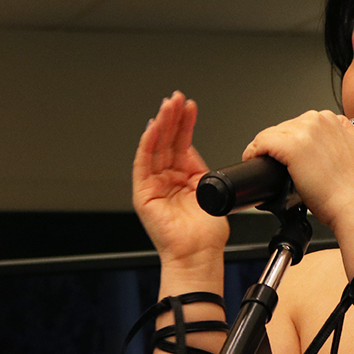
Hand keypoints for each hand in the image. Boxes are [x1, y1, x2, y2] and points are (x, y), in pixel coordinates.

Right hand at [133, 92, 228, 264]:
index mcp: (183, 179)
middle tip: (178, 99)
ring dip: (161, 124)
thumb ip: (200, 170)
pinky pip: (143, 162)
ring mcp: (154, 186)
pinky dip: (148, 142)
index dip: (185, 124)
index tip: (190, 107)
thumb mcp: (210, 191)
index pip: (181, 144)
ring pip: (155, 147)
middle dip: (173, 118)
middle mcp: (167, 180)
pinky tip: (155, 126)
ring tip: (169, 105)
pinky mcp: (143, 194)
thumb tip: (194, 150)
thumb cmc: (206, 234)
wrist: (198, 254)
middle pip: (167, 142)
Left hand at [241, 110, 353, 228]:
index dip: (289, 141)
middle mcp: (317, 120)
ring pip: (270, 134)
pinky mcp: (290, 146)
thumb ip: (345, 135)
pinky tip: (253, 160)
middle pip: (283, 128)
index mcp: (331, 119)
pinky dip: (253, 152)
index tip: (285, 155)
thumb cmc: (352, 185)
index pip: (298, 125)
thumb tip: (332, 139)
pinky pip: (261, 143)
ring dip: (263, 149)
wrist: (352, 202)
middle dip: (277, 146)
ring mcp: (303, 132)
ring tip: (261, 163)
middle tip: (275, 164)